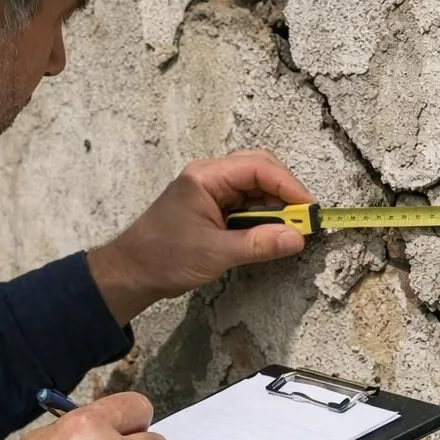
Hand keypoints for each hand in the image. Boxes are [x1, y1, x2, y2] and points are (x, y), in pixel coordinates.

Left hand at [88, 150, 314, 323]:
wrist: (131, 272)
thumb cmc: (163, 258)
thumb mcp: (216, 253)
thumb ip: (259, 244)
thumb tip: (297, 238)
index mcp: (205, 177)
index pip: (258, 167)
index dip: (289, 186)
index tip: (309, 210)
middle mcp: (209, 177)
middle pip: (260, 170)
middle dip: (286, 193)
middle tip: (305, 219)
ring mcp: (210, 191)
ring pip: (255, 187)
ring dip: (275, 207)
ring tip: (291, 230)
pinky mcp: (211, 207)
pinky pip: (245, 203)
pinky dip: (262, 217)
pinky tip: (270, 233)